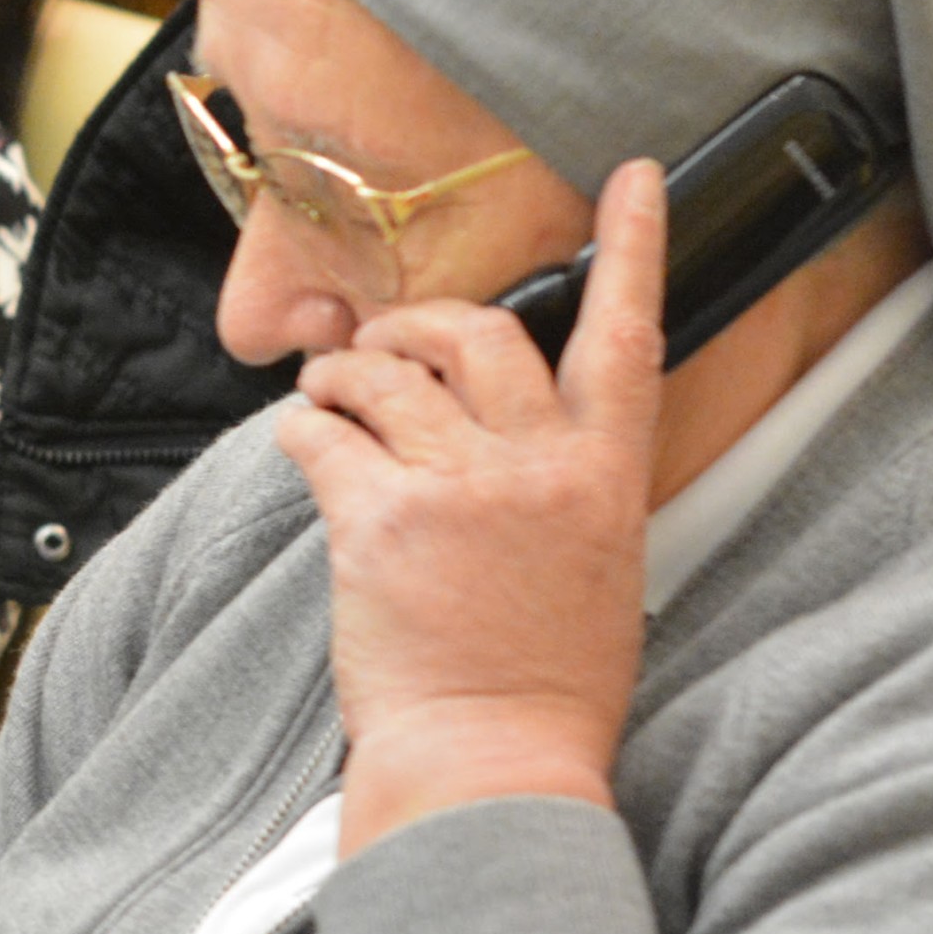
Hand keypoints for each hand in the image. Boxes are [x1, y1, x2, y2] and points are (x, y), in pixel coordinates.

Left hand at [279, 159, 663, 849]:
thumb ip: (560, 483)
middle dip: (415, 323)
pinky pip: (319, 434)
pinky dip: (300, 431)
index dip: (632, 248)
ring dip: (338, 376)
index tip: (628, 178)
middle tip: (378, 350)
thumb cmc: (538, 677)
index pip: (627, 338)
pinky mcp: (378, 517)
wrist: (490, 755)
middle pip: (477, 332)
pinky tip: (302, 451)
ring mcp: (458, 488)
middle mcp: (537, 468)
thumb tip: (499, 429)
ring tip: (326, 403)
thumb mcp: (594, 566)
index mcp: (604, 478)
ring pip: (381, 375)